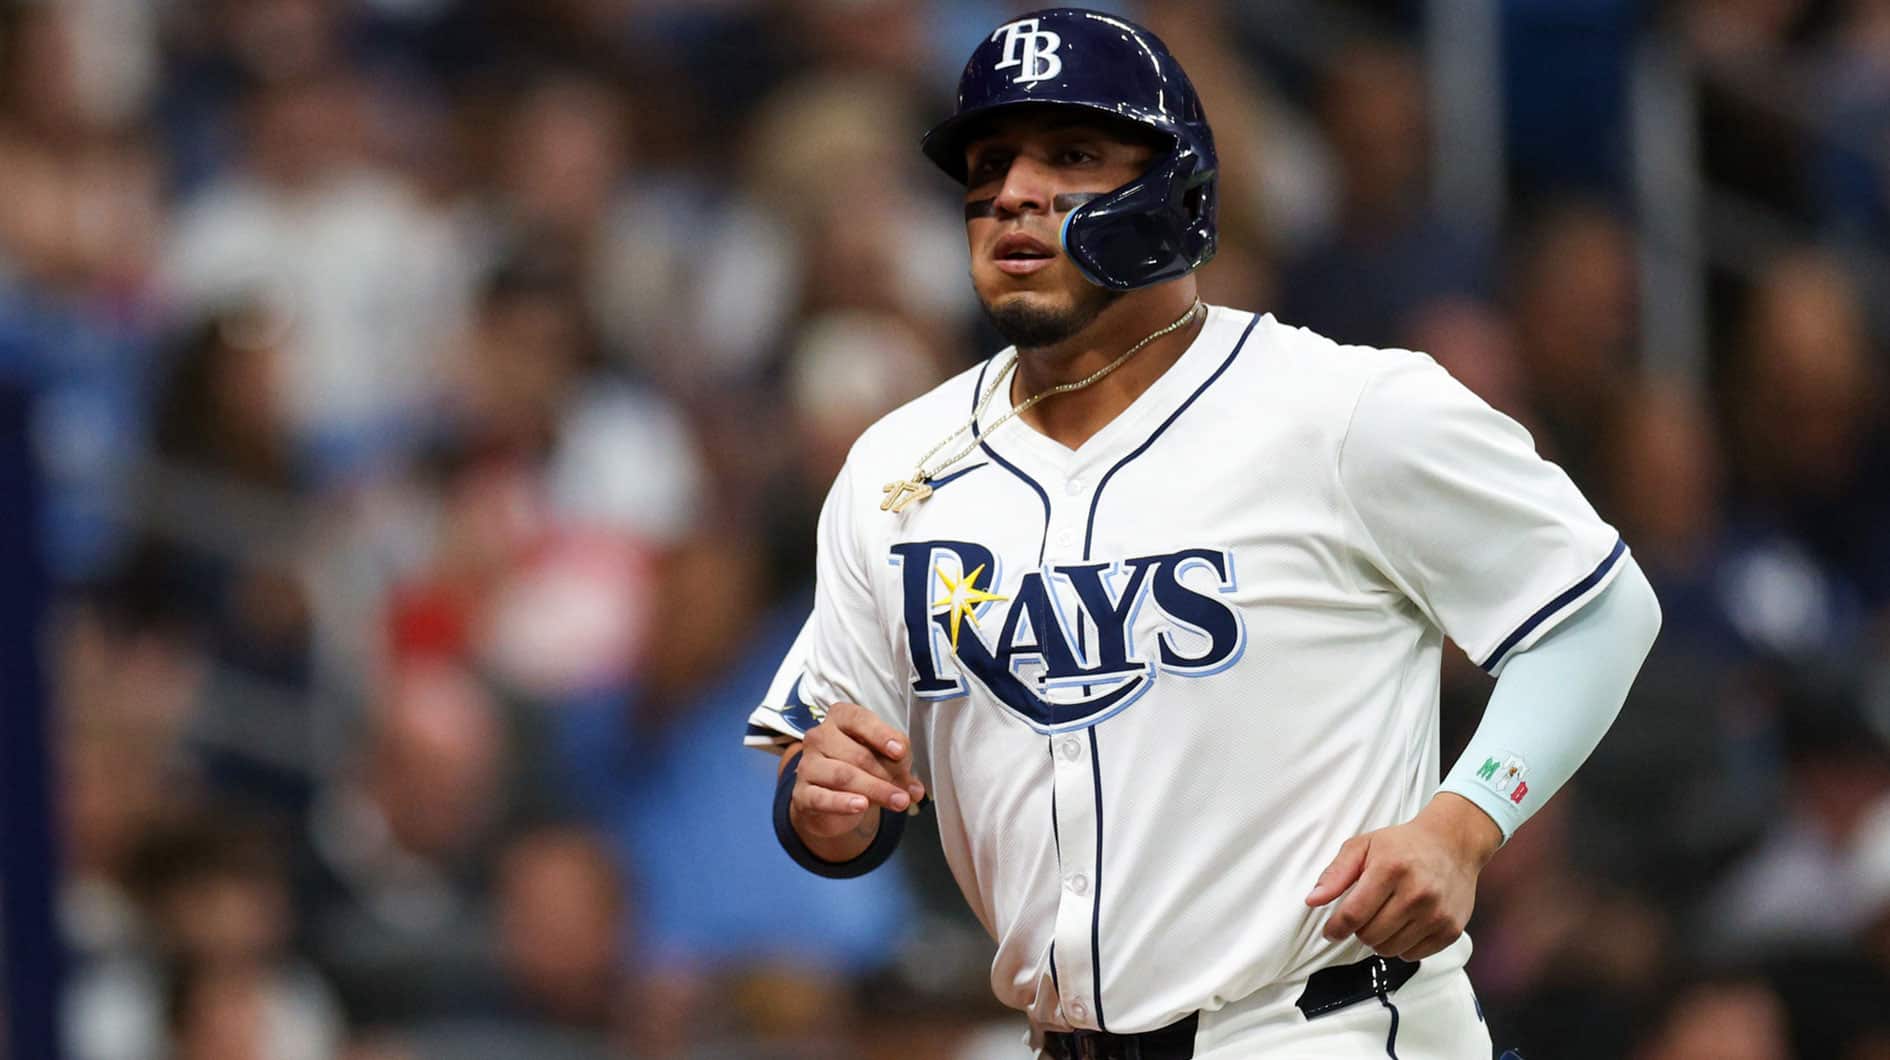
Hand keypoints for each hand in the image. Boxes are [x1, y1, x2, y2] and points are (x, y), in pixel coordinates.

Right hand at [786, 702, 925, 855]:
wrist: (831, 802)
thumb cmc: (859, 768)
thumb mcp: (882, 759)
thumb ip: (897, 766)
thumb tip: (914, 787)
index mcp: (840, 718)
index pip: (860, 720)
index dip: (881, 735)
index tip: (900, 751)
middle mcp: (819, 737)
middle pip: (857, 754)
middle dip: (888, 774)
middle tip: (908, 792)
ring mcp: (807, 765)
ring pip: (843, 775)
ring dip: (875, 790)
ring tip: (898, 802)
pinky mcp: (802, 793)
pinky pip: (822, 798)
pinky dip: (843, 803)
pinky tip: (861, 806)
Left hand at [1303, 793, 1501, 960]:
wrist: (1453, 844)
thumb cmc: (1403, 845)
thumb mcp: (1363, 846)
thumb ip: (1336, 874)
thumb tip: (1313, 900)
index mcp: (1391, 869)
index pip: (1353, 914)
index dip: (1335, 928)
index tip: (1331, 931)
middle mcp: (1417, 893)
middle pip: (1370, 936)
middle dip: (1359, 929)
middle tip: (1364, 914)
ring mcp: (1436, 914)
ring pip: (1389, 950)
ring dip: (1380, 939)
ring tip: (1385, 916)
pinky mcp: (1450, 929)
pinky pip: (1412, 955)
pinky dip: (1402, 946)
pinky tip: (1405, 924)